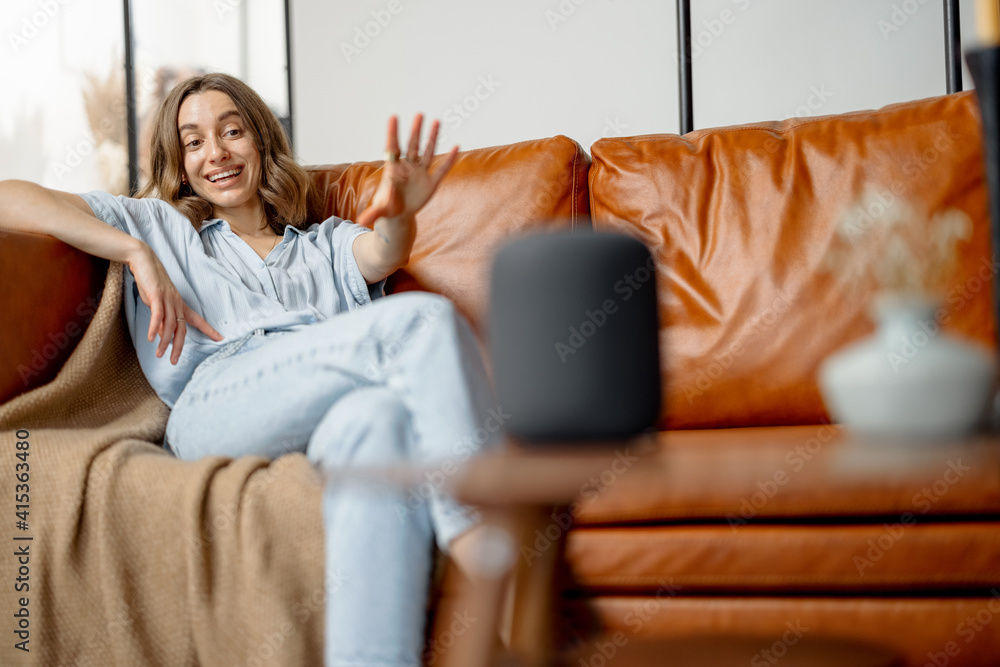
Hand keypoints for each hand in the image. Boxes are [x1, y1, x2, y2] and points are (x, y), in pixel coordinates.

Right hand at [126, 243, 222, 363]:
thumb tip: (161, 333)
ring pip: (169, 325)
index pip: (197, 319)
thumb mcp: (158, 302)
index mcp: (179, 304)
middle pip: (182, 328)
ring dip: (164, 341)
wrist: (144, 260)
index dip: (208, 329)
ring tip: (160, 355)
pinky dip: (154, 328)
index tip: (220, 338)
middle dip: (179, 346)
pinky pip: (157, 315)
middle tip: (174, 361)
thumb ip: (161, 317)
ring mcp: (167, 299)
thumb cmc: (150, 282)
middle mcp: (176, 303)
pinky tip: (151, 339)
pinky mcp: (156, 295)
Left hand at [356, 114, 458, 227]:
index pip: (393, 148)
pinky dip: (449, 159)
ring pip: (427, 152)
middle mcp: (408, 168)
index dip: (393, 133)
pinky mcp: (431, 182)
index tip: (393, 117)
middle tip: (419, 114)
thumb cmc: (387, 208)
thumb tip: (361, 221)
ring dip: (432, 138)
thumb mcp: (380, 211)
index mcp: (394, 171)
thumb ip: (372, 214)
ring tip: (436, 121)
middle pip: (412, 145)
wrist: (399, 214)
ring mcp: (420, 173)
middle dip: (416, 131)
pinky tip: (456, 147)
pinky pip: (442, 169)